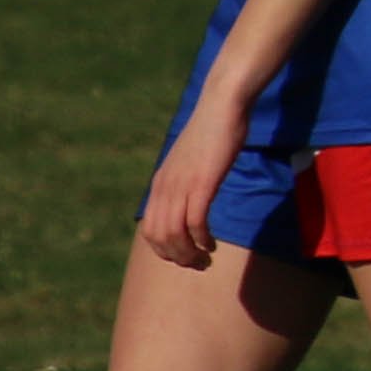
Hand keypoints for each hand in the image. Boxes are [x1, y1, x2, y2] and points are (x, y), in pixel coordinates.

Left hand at [137, 111, 241, 270]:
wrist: (221, 106)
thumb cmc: (211, 132)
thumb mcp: (189, 162)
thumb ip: (184, 181)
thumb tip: (187, 201)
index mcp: (159, 185)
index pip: (149, 231)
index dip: (164, 252)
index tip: (185, 257)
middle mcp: (165, 187)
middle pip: (159, 238)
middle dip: (177, 258)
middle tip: (198, 264)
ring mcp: (183, 185)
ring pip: (175, 235)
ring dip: (189, 254)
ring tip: (205, 259)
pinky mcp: (203, 182)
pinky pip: (196, 222)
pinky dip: (202, 239)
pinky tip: (212, 243)